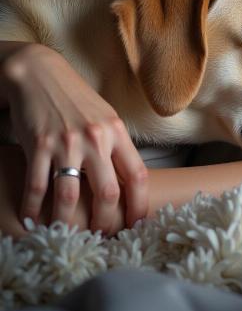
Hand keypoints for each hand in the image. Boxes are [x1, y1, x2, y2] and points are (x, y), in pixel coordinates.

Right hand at [2, 43, 147, 234]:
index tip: (136, 224)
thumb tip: (130, 180)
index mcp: (117, 133)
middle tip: (101, 235)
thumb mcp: (106, 118)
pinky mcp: (38, 145)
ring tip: (67, 234)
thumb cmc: (77, 99)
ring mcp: (66, 143)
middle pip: (108, 193)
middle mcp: (95, 139)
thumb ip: (117, 146)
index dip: (139, 205)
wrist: (41, 74)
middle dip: (106, 222)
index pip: (138, 175)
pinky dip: (34, 208)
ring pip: (70, 196)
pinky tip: (33, 220)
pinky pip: (37, 186)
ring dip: (68, 222)